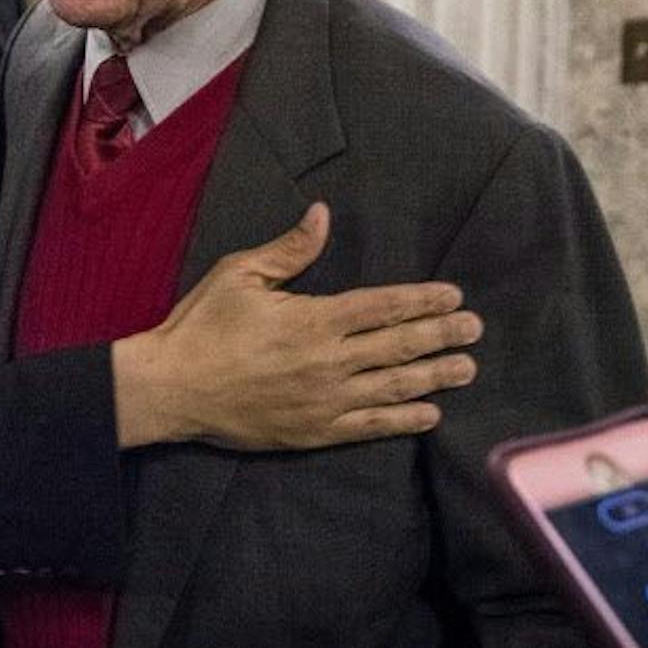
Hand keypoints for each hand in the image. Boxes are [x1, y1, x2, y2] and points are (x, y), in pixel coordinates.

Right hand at [110, 203, 480, 449]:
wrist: (171, 388)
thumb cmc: (202, 325)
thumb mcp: (239, 274)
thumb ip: (289, 250)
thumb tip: (323, 214)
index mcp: (313, 318)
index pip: (382, 306)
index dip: (421, 300)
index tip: (452, 296)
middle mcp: (328, 361)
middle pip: (399, 346)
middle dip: (442, 335)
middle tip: (476, 330)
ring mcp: (325, 401)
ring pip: (394, 387)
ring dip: (434, 376)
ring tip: (467, 368)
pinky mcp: (314, 433)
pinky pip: (370, 428)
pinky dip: (404, 420)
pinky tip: (430, 414)